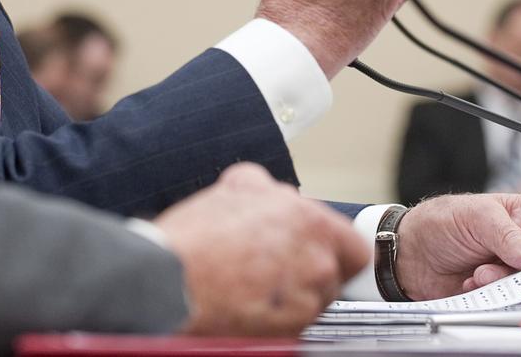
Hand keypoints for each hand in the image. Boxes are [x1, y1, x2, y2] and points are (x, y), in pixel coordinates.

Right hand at [153, 164, 368, 336]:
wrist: (168, 282)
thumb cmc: (195, 238)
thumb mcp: (233, 189)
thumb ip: (267, 189)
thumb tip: (277, 194)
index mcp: (308, 220)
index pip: (352, 245)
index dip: (335, 250)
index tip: (317, 253)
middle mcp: (316, 260)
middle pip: (335, 275)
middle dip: (314, 273)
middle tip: (281, 271)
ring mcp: (305, 300)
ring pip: (315, 302)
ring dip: (294, 295)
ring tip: (256, 287)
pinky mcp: (289, 331)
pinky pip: (294, 325)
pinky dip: (278, 319)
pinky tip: (249, 305)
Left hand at [394, 193, 520, 300]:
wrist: (411, 253)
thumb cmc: (443, 222)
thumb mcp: (477, 218)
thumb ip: (509, 236)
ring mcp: (518, 272)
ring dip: (511, 282)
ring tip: (481, 272)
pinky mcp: (504, 294)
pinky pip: (516, 303)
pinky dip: (495, 295)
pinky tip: (471, 282)